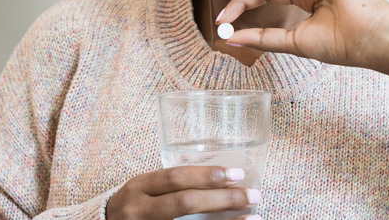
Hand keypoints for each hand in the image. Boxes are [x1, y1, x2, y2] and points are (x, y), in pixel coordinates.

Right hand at [106, 166, 260, 219]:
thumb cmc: (134, 206)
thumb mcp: (145, 189)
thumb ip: (173, 184)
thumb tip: (224, 177)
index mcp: (139, 187)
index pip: (176, 178)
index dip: (208, 175)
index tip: (237, 173)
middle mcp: (139, 211)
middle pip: (185, 203)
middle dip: (222, 199)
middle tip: (253, 194)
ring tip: (253, 218)